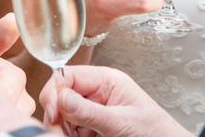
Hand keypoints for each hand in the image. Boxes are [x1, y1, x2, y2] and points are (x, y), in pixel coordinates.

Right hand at [40, 66, 188, 136]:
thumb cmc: (151, 130)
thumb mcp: (120, 122)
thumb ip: (90, 111)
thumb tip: (61, 98)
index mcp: (106, 80)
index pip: (67, 75)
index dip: (55, 92)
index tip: (53, 113)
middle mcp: (96, 91)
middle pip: (60, 95)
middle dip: (57, 115)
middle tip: (61, 134)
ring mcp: (92, 108)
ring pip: (62, 115)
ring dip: (62, 129)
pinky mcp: (90, 125)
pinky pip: (70, 128)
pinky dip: (69, 135)